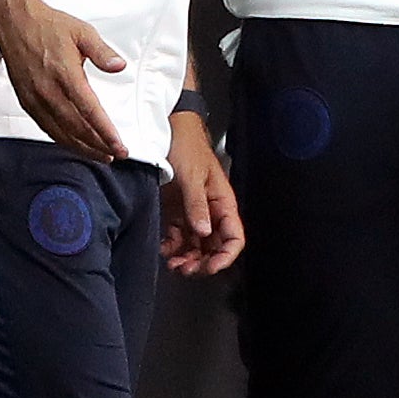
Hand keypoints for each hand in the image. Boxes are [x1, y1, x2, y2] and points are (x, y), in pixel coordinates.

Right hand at [0, 0, 128, 161]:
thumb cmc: (49, 26)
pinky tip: (75, 144)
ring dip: (82, 147)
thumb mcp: (83, 32)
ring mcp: (35, 98)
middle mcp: (48, 90)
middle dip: (98, 145)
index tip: (119, 146)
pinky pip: (46, 127)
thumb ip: (102, 52)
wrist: (15, 23)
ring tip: (100, 155)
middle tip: (116, 154)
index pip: (89, 110)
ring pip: (60, 132)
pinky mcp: (26, 101)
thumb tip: (119, 66)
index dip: (105, 132)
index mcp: (65, 74)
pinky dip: (62, 139)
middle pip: (76, 127)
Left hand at [161, 113, 244, 276]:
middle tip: (186, 269)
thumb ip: (197, 204)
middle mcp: (210, 210)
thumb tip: (205, 232)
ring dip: (187, 258)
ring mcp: (193, 211)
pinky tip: (164, 250)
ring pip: (196, 245)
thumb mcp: (191, 175)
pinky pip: (178, 237)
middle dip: (203, 262)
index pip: (234, 237)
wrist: (167, 128)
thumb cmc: (186, 145)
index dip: (226, 256)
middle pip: (215, 246)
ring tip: (173, 264)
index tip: (211, 267)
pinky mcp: (176, 211)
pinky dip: (172, 247)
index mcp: (223, 201)